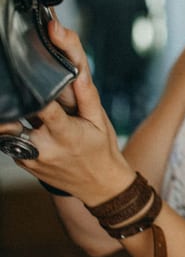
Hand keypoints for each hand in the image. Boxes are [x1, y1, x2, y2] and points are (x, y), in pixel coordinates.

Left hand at [3, 20, 132, 201]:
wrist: (100, 186)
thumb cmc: (102, 150)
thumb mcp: (100, 121)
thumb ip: (87, 95)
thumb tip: (78, 71)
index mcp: (66, 134)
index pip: (42, 108)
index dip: (33, 92)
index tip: (27, 78)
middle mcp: (44, 148)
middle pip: (15, 119)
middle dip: (19, 104)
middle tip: (24, 94)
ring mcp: (30, 158)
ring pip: (9, 130)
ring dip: (17, 119)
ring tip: (33, 114)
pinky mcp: (23, 162)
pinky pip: (12, 141)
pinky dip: (20, 132)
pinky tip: (36, 132)